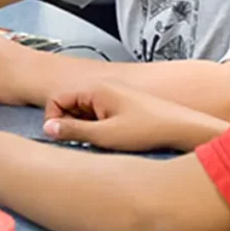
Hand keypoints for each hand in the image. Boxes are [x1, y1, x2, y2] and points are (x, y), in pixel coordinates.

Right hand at [42, 83, 229, 152]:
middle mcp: (102, 88)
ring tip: (99, 141)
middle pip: (68, 104)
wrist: (181, 128)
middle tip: (82, 142)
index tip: (60, 138)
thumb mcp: (105, 135)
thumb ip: (73, 131)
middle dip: (69, 124)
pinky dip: (96, 127)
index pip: (57, 98)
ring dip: (83, 127)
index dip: (53, 119)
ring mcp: (112, 95)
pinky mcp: (120, 105)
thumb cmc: (148, 129)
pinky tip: (109, 139)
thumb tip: (48, 129)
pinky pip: (96, 114)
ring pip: (82, 111)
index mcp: (95, 89)